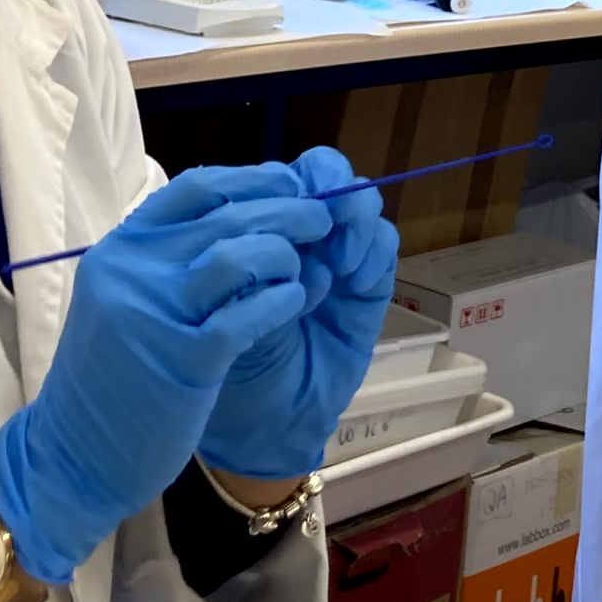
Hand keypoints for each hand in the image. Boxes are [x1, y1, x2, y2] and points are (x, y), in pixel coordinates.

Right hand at [0, 170, 322, 584]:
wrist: (71, 457)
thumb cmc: (108, 380)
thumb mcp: (126, 301)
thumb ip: (171, 260)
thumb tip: (248, 217)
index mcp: (123, 248)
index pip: (199, 187)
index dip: (255, 180)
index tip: (291, 186)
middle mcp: (134, 270)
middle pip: (230, 215)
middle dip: (288, 211)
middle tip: (324, 220)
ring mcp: (155, 313)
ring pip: (241, 255)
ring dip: (287, 255)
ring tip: (311, 267)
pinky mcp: (183, 361)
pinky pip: (247, 314)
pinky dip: (283, 300)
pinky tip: (297, 303)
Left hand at [200, 146, 401, 479]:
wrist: (261, 427)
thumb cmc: (222, 365)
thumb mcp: (217, 305)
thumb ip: (242, 256)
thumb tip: (271, 216)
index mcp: (250, 231)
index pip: (270, 176)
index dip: (276, 180)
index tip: (269, 208)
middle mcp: (296, 236)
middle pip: (323, 174)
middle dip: (325, 184)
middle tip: (318, 219)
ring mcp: (336, 257)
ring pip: (359, 202)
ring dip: (352, 217)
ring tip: (337, 257)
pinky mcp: (369, 285)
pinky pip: (384, 244)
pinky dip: (372, 249)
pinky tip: (351, 278)